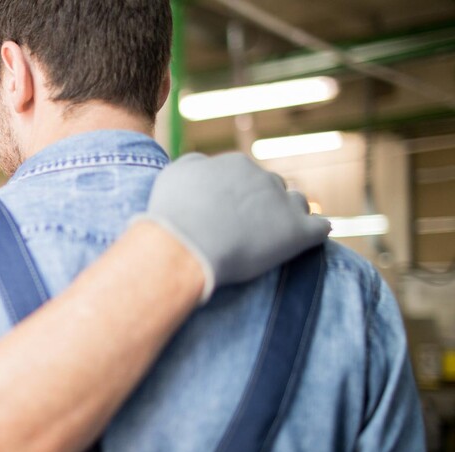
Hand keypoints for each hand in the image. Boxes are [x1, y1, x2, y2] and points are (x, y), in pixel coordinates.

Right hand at [136, 152, 329, 301]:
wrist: (187, 244)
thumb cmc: (174, 212)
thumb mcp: (174, 174)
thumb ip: (194, 165)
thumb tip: (205, 165)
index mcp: (237, 164)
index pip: (246, 175)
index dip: (237, 195)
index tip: (226, 213)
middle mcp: (264, 178)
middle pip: (273, 186)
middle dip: (265, 203)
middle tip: (248, 227)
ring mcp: (283, 204)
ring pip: (297, 203)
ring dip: (290, 214)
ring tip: (276, 236)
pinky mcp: (298, 232)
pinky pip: (320, 228)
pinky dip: (315, 233)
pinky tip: (308, 241)